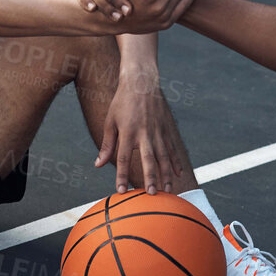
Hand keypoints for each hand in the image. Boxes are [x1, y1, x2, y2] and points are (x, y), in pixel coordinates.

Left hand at [94, 67, 188, 193]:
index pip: (123, 158)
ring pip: (164, 156)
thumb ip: (106, 145)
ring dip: (166, 174)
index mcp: (127, 132)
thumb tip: (97, 165)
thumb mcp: (110, 121)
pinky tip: (178, 174)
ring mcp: (158, 131)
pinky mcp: (166, 128)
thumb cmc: (122, 102)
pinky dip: (175, 162)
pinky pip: (172, 148)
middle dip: (150, 177)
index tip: (121, 191)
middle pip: (148, 159)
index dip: (121, 175)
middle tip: (152, 194)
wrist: (141, 82)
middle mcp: (144, 133)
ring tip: (167, 190)